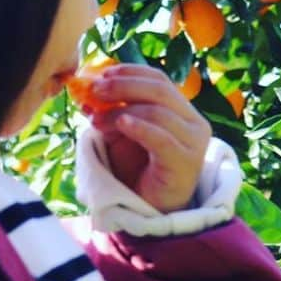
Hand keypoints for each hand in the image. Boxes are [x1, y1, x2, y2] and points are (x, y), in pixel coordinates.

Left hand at [87, 63, 212, 213]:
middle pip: (160, 90)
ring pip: (158, 112)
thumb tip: (86, 89)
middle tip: (95, 90)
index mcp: (182, 111)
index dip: (131, 72)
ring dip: (121, 112)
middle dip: (124, 86)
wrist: (151, 208)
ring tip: (96, 121)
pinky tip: (121, 124)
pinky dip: (140, 127)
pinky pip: (162, 139)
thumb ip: (111, 110)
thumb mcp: (122, 133)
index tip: (102, 74)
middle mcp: (194, 122)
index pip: (159, 79)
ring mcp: (194, 143)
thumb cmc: (138, 170)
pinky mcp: (186, 162)